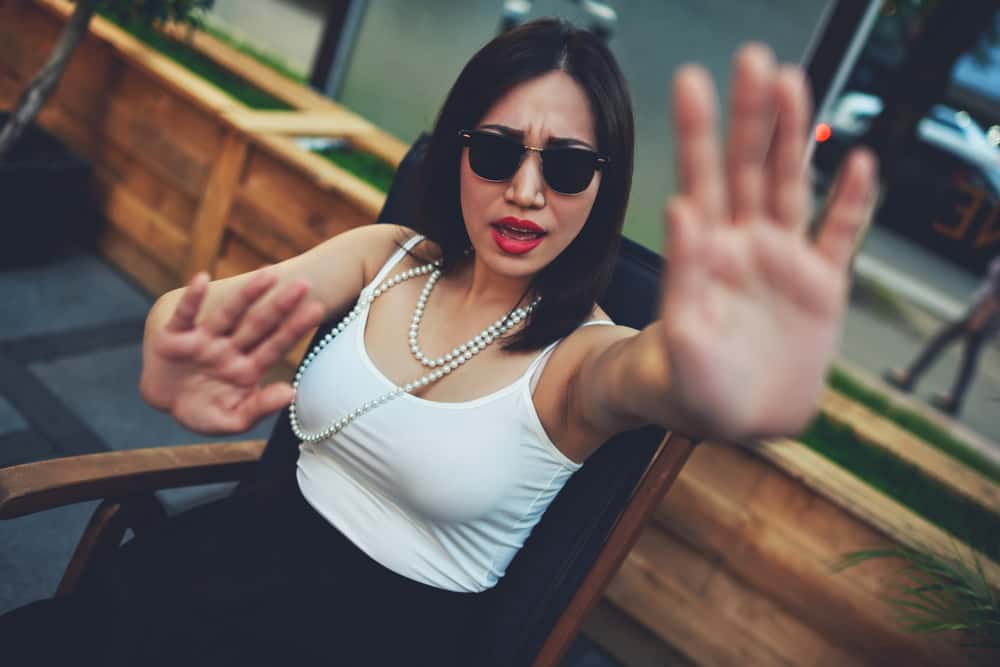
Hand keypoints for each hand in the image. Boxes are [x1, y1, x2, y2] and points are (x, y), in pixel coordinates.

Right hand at [141, 271, 324, 433]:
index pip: (276, 345)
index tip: (317, 309)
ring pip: (229, 314)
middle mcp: (230, 348)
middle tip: (304, 284)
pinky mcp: (174, 336)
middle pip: (259, 324)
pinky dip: (192, 298)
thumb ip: (260, 407)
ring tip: (268, 274)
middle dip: (280, 305)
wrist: (165, 404)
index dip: (296, 328)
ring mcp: (204, 340)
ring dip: (247, 294)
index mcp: (248, 367)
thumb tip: (291, 394)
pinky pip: (185, 315)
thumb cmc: (203, 412)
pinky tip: (203, 278)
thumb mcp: (232, 419)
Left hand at [660, 44, 875, 438]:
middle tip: (753, 60)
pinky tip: (859, 162)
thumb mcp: (681, 333)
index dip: (699, 131)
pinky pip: (839, 237)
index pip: (701, 180)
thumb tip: (681, 208)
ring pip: (792, 187)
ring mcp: (783, 261)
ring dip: (795, 137)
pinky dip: (853, 203)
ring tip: (794, 83)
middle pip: (749, 167)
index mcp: (706, 254)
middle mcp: (744, 245)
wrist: (727, 420)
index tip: (693, 83)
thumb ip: (683, 273)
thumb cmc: (688, 380)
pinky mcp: (819, 288)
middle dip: (752, 115)